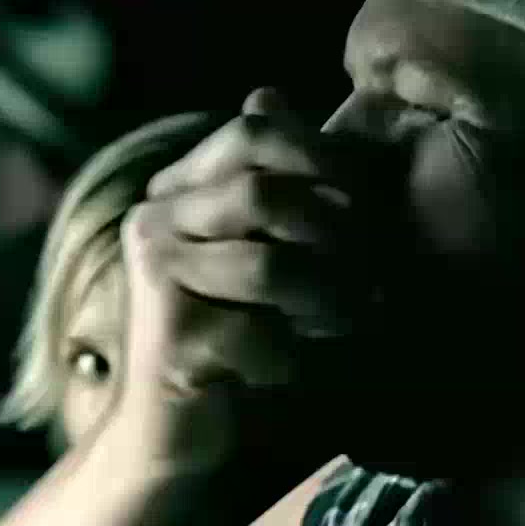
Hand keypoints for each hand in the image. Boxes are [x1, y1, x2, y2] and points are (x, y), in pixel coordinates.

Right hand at [110, 89, 377, 471]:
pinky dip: (294, 357)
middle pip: (261, 193)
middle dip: (334, 230)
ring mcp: (155, 283)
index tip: (364, 193)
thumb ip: (266, 178)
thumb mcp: (253, 246)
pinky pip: (261, 336)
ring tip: (348, 320)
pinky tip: (291, 369)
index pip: (249, 132)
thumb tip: (267, 93)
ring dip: (327, 298)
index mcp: (174, 192)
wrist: (171, 432)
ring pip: (268, 265)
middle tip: (373, 270)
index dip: (319, 151)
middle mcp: (152, 224)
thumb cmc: (228, 336)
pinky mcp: (170, 343)